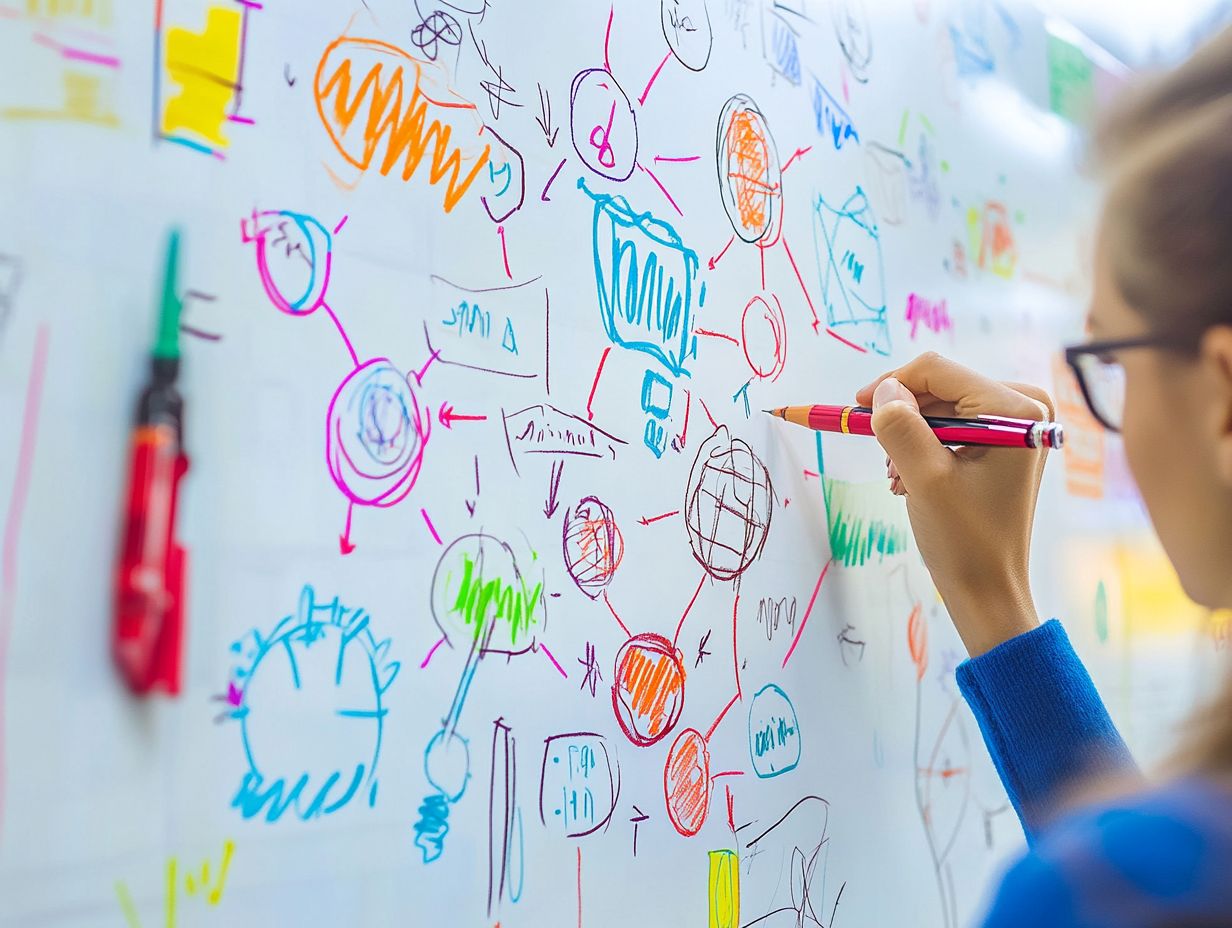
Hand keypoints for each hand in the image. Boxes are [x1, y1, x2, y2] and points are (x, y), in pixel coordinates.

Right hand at [855, 352, 1054, 655]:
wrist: (988, 587)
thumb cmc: (964, 539)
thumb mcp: (924, 479)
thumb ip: (900, 428)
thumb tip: (883, 390)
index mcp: (1016, 408)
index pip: (937, 371)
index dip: (891, 384)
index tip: (856, 408)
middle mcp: (1024, 405)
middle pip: (939, 387)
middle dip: (903, 418)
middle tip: (882, 459)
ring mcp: (1016, 422)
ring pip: (939, 405)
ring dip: (910, 435)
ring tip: (899, 478)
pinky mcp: (1004, 439)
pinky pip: (951, 423)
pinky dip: (924, 445)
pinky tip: (912, 478)